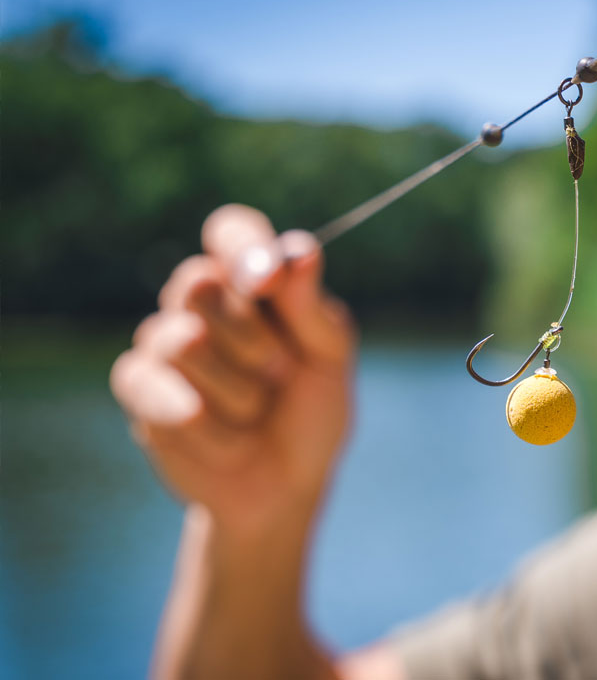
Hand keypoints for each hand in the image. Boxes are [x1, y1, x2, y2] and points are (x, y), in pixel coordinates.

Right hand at [111, 204, 355, 534]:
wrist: (284, 490)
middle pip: (194, 281)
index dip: (242, 246)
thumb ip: (313, 309)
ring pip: (178, 339)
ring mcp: (165, 343)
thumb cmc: (312, 417)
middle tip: (279, 372)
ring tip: (256, 413)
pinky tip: (230, 442)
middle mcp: (204, 304)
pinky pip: (154, 388)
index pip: (232, 231)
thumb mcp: (330, 363)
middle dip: (249, 337)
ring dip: (235, 390)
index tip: (268, 279)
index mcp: (256, 285)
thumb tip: (300, 250)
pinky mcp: (140, 388)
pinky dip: (206, 425)